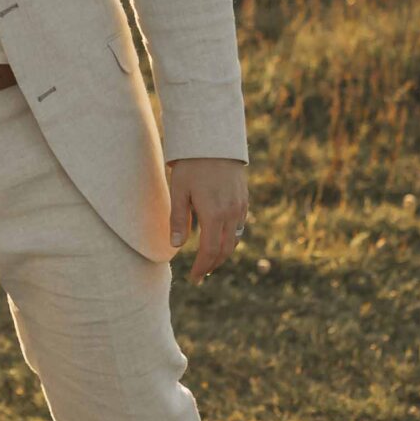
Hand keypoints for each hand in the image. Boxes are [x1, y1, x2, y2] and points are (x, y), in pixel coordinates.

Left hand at [167, 156, 249, 284]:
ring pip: (235, 240)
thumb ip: (178, 220)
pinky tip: (220, 240)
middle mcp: (231, 214)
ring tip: (209, 261)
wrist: (215, 142)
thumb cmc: (192, 165)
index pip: (210, 251)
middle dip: (212, 265)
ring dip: (223, 254)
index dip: (202, 267)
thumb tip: (175, 246)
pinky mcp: (244, 200)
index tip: (194, 278)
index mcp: (214, 214)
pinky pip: (239, 227)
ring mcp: (240, 207)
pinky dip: (230, 239)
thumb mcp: (179, 191)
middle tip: (200, 275)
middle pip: (225, 250)